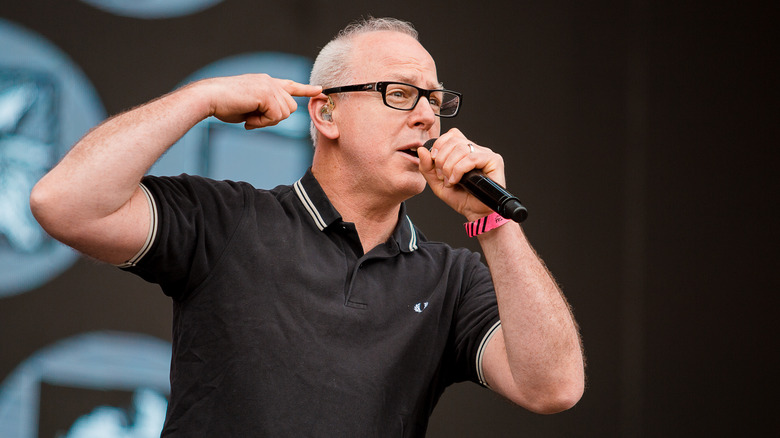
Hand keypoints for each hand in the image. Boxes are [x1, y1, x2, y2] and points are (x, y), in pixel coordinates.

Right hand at [197, 74, 321, 128]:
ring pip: (284, 114)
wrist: (209, 98)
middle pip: (290, 108)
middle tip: (253, 119)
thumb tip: (277, 116)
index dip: (305, 89)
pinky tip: (248, 118)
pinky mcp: (266, 93)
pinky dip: (262, 123)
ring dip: (267, 122)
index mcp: (265, 82)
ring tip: (248, 117)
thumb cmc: (223, 104)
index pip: (290, 85)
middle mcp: (269, 81)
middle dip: (274, 119)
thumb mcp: (249, 107)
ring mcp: (269, 86)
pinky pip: (275, 116)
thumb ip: (264, 108)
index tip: (320, 89)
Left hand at [417, 128, 506, 220]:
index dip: (439, 145)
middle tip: (442, 176)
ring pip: (461, 149)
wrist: (474, 212)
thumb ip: (427, 167)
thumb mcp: (437, 183)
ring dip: (449, 166)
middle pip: (454, 141)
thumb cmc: (459, 198)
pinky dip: (459, 170)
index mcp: (464, 150)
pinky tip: (456, 180)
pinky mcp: (494, 161)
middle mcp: (476, 149)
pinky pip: (472, 158)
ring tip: (450, 181)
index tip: (434, 162)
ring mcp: (485, 154)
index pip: (451, 135)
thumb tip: (421, 150)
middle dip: (441, 159)